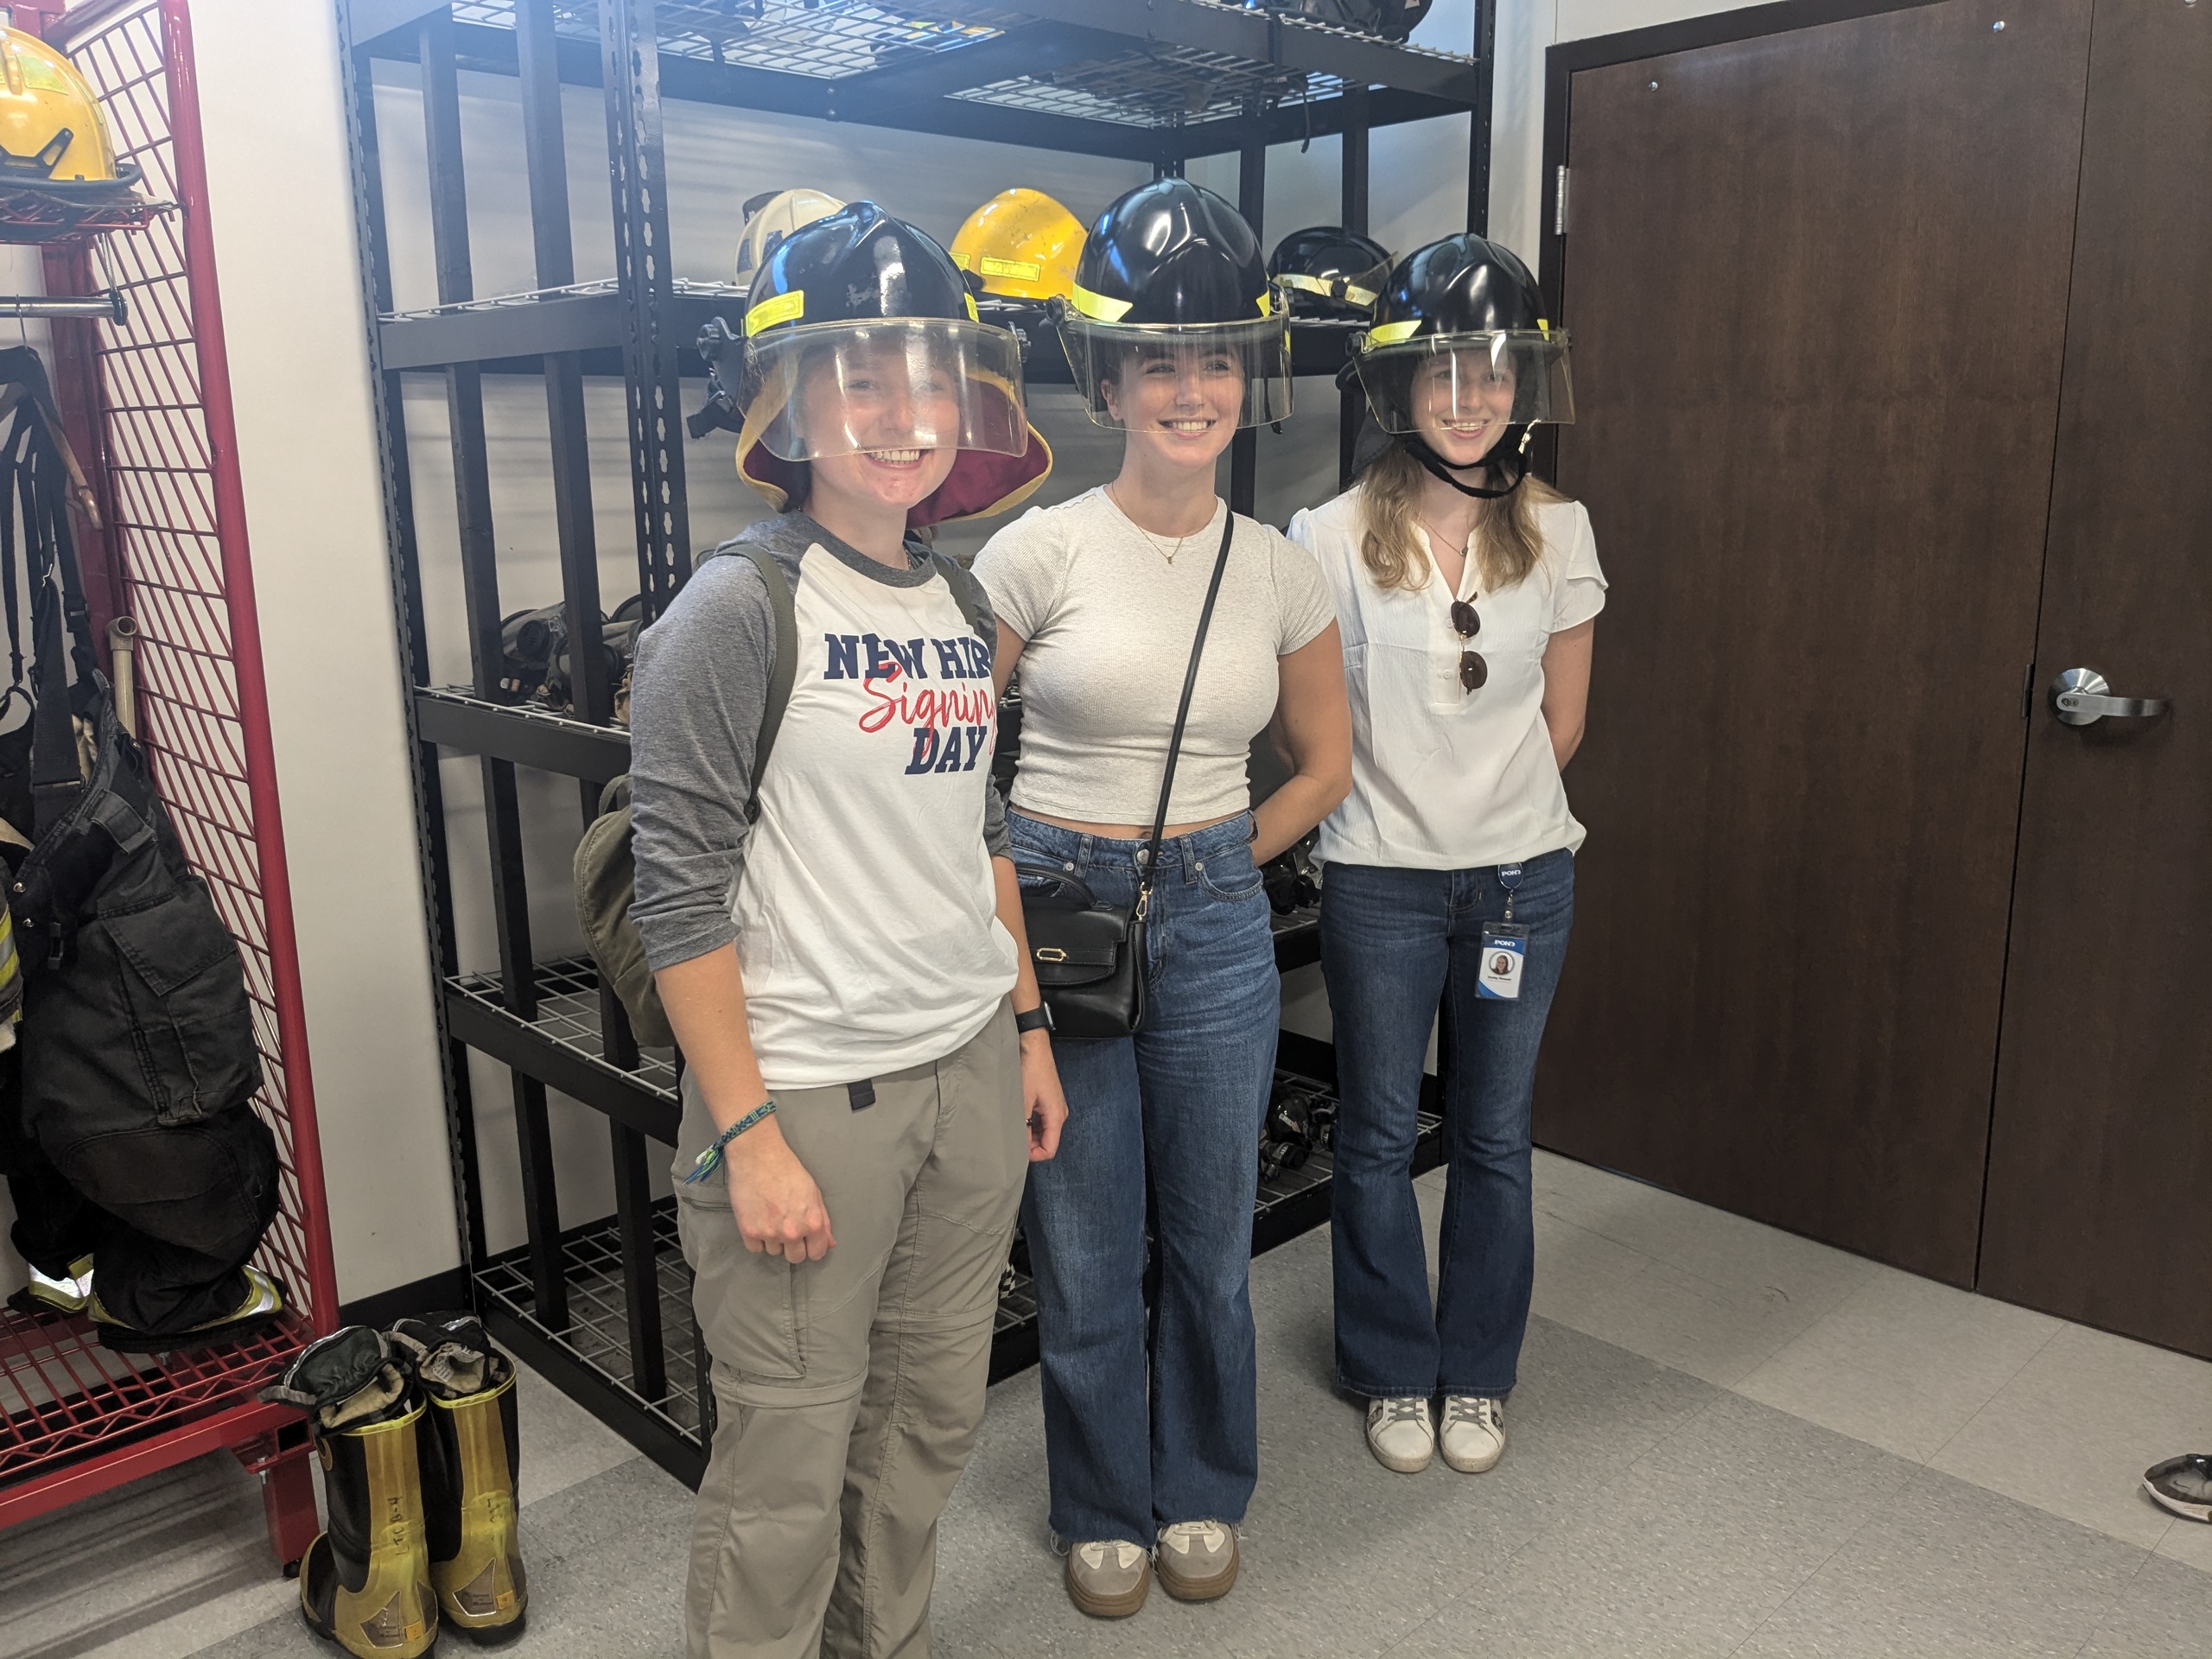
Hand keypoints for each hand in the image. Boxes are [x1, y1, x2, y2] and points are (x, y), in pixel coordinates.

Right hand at [724, 1119, 834, 1262]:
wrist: (758, 1157)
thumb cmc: (787, 1169)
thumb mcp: (813, 1192)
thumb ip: (823, 1221)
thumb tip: (829, 1243)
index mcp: (812, 1223)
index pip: (816, 1253)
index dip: (812, 1248)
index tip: (806, 1242)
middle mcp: (792, 1232)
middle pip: (795, 1258)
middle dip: (793, 1246)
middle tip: (786, 1228)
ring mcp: (769, 1234)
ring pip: (774, 1252)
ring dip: (773, 1240)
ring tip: (770, 1217)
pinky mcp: (748, 1232)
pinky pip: (755, 1248)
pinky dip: (756, 1239)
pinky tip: (758, 1221)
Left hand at [1021, 1028, 1067, 1161]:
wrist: (1034, 1046)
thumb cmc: (1030, 1069)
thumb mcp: (1023, 1101)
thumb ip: (1023, 1127)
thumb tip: (1020, 1147)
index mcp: (1057, 1116)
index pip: (1050, 1149)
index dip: (1034, 1156)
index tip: (1016, 1151)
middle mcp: (1059, 1114)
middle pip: (1047, 1142)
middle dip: (1031, 1146)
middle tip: (1011, 1139)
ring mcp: (1055, 1107)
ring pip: (1044, 1132)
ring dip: (1030, 1134)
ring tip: (1013, 1127)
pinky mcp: (1049, 1101)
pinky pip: (1042, 1121)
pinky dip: (1031, 1124)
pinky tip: (1018, 1117)